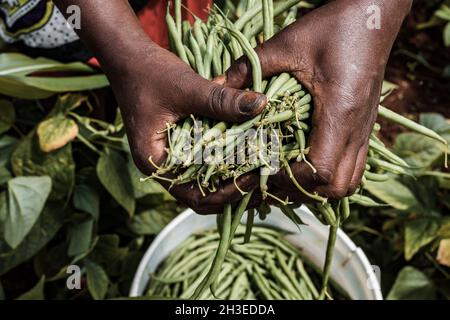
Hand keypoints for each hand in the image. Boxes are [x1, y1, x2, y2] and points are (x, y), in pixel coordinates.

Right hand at [52, 0, 266, 213]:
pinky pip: (204, 162)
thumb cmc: (149, 73)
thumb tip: (261, 105)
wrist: (129, 57)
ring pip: (205, 181)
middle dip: (233, 191)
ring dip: (230, 178)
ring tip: (259, 170)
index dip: (227, 193)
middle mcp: (162, 166)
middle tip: (262, 179)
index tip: (254, 177)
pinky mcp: (179, 144)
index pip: (195, 196)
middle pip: (202, 196)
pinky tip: (246, 152)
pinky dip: (225, 160)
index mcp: (156, 162)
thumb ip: (221, 100)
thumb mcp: (186, 87)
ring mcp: (171, 157)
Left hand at [224, 0, 411, 201]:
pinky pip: (352, 170)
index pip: (319, 170)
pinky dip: (328, 178)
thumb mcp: (286, 43)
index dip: (288, 179)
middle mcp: (357, 130)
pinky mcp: (365, 129)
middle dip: (300, 191)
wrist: (375, 16)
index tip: (263, 170)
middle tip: (270, 179)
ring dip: (315, 189)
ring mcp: (364, 132)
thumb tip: (214, 86)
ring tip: (286, 178)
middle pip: (335, 188)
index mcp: (339, 111)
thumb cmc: (333, 27)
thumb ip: (249, 67)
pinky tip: (306, 166)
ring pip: (346, 184)